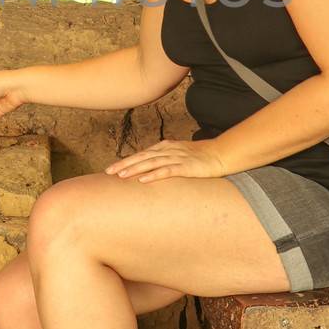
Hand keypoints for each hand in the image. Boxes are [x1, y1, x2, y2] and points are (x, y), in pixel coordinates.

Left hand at [104, 138, 229, 183]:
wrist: (220, 154)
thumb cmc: (199, 157)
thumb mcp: (178, 156)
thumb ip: (165, 160)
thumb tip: (150, 170)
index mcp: (165, 147)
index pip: (141, 154)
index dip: (126, 161)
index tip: (111, 169)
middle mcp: (168, 150)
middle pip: (142, 157)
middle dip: (124, 164)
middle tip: (108, 172)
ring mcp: (176, 158)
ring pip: (151, 162)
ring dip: (135, 169)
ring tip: (121, 176)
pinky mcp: (186, 167)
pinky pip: (167, 170)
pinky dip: (154, 175)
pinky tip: (143, 180)